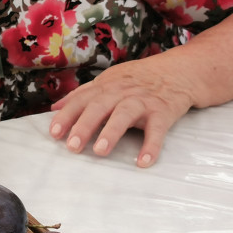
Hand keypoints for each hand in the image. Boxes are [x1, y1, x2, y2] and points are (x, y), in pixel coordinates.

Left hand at [47, 57, 196, 167]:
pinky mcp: (163, 111)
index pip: (81, 99)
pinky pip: (157, 129)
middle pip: (99, 106)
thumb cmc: (138, 79)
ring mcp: (142, 100)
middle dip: (84, 125)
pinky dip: (151, 145)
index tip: (53, 133)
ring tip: (99, 151)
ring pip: (124, 114)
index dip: (67, 115)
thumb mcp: (108, 81)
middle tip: (72, 147)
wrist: (178, 71)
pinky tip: (143, 161)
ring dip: (111, 132)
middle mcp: (121, 92)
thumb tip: (55, 108)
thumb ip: (82, 95)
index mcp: (105, 86)